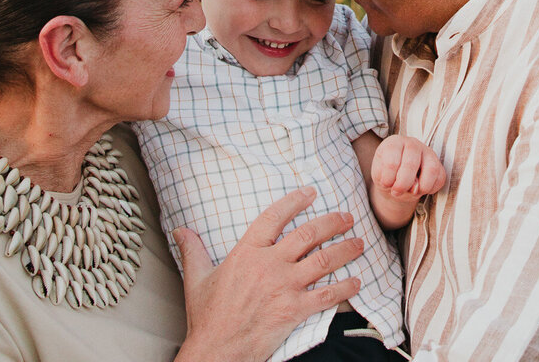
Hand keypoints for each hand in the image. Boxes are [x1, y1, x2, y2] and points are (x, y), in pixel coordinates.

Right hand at [173, 188, 363, 361]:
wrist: (217, 350)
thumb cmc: (207, 316)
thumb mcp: (196, 278)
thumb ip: (192, 249)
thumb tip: (179, 229)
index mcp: (247, 251)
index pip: (275, 216)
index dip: (294, 201)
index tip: (310, 192)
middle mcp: (269, 264)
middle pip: (308, 234)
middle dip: (331, 222)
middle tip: (346, 215)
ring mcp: (284, 286)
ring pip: (323, 260)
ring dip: (345, 249)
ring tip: (359, 242)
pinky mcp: (294, 310)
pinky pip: (326, 295)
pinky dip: (345, 287)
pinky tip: (357, 281)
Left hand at [369, 135, 445, 228]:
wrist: (395, 180)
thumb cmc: (386, 175)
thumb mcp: (380, 177)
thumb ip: (390, 180)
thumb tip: (415, 188)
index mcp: (394, 143)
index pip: (392, 161)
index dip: (388, 178)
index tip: (386, 185)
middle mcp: (412, 144)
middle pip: (411, 164)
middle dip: (403, 184)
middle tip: (397, 192)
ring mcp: (427, 152)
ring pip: (431, 169)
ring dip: (422, 187)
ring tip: (412, 192)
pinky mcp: (438, 163)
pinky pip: (440, 177)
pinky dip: (431, 188)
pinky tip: (421, 189)